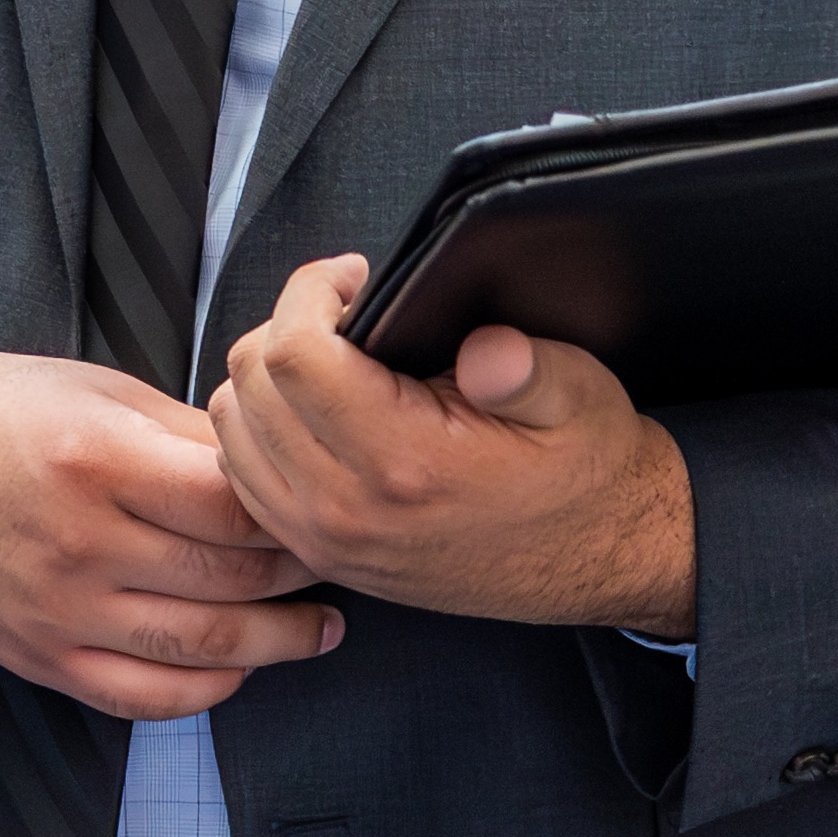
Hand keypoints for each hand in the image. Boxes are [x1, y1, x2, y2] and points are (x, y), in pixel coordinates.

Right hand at [0, 344, 334, 719]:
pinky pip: (142, 698)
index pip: (237, 506)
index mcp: (97, 461)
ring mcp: (55, 611)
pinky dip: (206, 691)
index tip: (327, 505)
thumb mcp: (97, 391)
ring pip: (202, 650)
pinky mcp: (35, 656)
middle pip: (232, 581)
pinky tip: (238, 667)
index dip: (298, 511)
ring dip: (279, 644)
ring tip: (319, 629)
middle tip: (337, 563)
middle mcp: (78, 544)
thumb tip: (275, 468)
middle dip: (302, 577)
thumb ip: (190, 434)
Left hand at [207, 256, 696, 634]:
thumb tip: (483, 347)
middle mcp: (348, 509)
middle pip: (250, 385)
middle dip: (286, 327)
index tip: (350, 278)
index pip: (293, 353)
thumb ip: (526, 368)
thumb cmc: (587, 474)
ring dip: (266, 380)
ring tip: (327, 357)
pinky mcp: (320, 555)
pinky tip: (312, 409)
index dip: (311, 293)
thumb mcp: (580, 399)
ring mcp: (325, 539)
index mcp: (405, 464)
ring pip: (233, 430)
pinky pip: (245, 478)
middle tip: (342, 313)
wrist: (603, 558)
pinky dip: (261, 431)